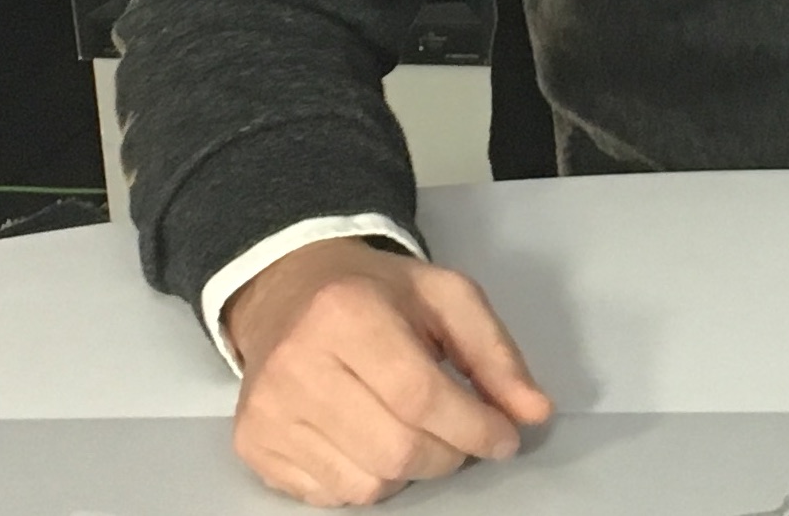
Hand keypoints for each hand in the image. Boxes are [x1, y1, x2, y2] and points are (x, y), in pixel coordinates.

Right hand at [223, 236, 552, 505]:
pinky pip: (333, 497)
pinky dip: (368, 478)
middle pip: (397, 449)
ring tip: (408, 428)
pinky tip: (367, 438)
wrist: (286, 293)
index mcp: (345, 312)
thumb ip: (495, 352)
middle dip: (448, 454)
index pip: (421, 395)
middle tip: (459, 434)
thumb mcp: (444, 297)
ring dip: (409, 470)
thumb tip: (534, 413)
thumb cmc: (375, 294)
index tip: (504, 435)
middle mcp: (296, 364)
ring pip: (369, 484)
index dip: (474, 427)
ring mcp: (268, 410)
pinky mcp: (254, 445)